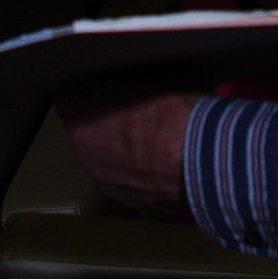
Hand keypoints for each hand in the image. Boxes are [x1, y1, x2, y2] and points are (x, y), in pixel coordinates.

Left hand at [56, 78, 201, 221]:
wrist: (205, 158)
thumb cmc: (174, 109)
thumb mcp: (150, 72)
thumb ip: (127, 77)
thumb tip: (129, 74)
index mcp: (79, 115)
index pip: (72, 96)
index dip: (93, 89)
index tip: (111, 85)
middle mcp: (83, 153)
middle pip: (87, 132)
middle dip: (106, 123)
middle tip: (138, 112)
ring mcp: (106, 184)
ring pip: (108, 162)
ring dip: (124, 153)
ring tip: (157, 142)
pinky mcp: (133, 206)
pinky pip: (134, 186)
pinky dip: (146, 178)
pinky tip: (168, 168)